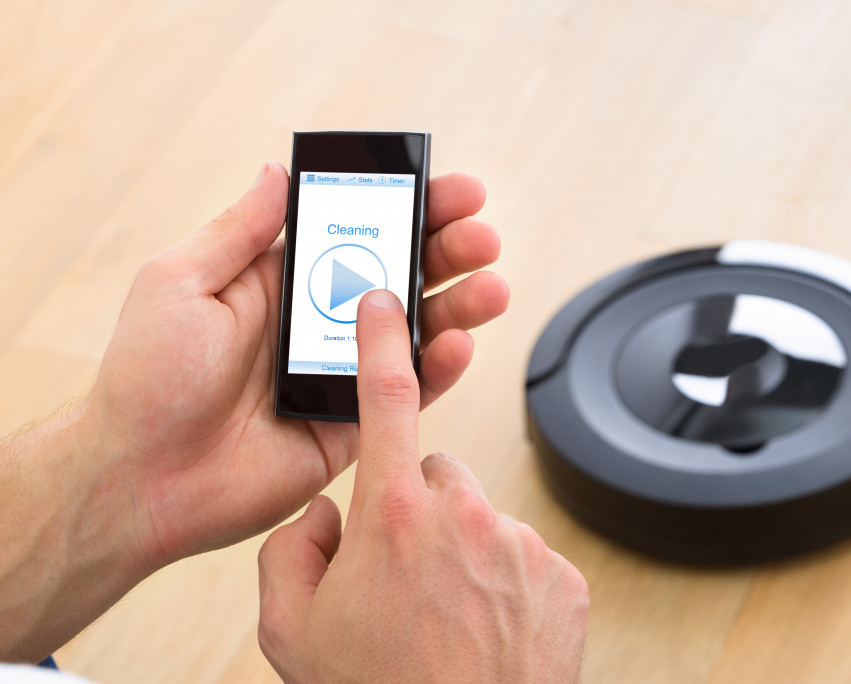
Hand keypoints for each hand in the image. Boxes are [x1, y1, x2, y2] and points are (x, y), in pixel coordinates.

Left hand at [81, 162, 508, 567]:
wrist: (141, 478)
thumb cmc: (147, 378)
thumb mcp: (181, 283)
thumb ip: (240, 230)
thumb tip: (279, 173)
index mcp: (282, 281)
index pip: (359, 232)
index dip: (409, 210)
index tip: (450, 190)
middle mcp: (319, 322)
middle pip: (401, 276)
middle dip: (448, 251)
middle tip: (482, 237)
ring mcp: (341, 374)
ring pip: (417, 331)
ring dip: (459, 305)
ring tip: (491, 287)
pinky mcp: (353, 425)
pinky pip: (408, 393)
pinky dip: (440, 369)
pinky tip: (460, 344)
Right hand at [257, 291, 588, 682]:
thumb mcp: (292, 630)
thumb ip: (291, 552)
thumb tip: (322, 518)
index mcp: (391, 515)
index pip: (387, 398)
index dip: (382, 341)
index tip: (385, 301)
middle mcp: (462, 516)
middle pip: (434, 474)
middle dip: (415, 508)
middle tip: (403, 573)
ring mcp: (519, 545)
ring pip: (480, 519)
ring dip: (461, 550)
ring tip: (445, 612)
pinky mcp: (561, 575)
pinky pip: (523, 556)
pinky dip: (503, 581)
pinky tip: (484, 627)